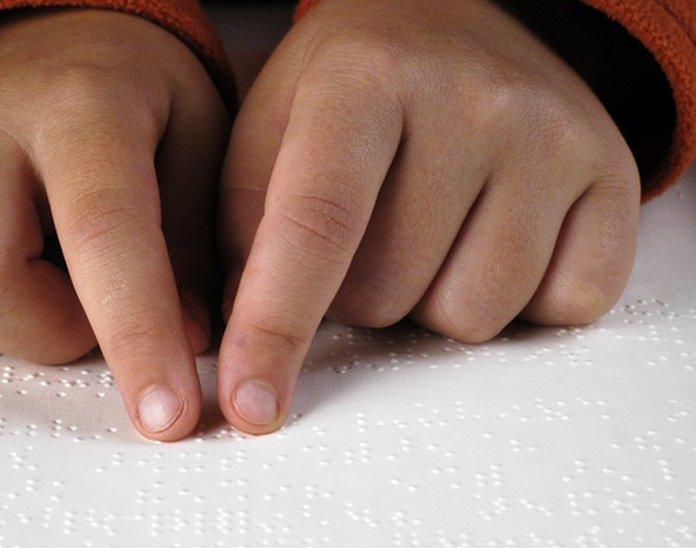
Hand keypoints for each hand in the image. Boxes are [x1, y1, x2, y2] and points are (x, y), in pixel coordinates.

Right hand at [0, 9, 228, 440]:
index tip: (166, 415)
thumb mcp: (199, 144)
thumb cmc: (138, 93)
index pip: (102, 235)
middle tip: (82, 320)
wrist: (63, 24)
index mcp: (83, 109)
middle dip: (37, 334)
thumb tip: (187, 344)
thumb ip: (194, 245)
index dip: (136, 337)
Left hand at [217, 0, 639, 433]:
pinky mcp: (615, 175)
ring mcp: (552, 137)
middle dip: (355, 295)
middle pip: (388, 294)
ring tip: (428, 231)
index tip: (250, 404)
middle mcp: (469, 99)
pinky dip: (517, 300)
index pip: (315, 225)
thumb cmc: (350, 89)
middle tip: (367, 232)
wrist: (454, 24)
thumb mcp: (268, 131)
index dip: (274, 327)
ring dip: (431, 302)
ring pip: (471, 316)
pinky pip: (563, 307)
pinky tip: (491, 237)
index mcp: (363, 78)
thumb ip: (243, 233)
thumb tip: (240, 351)